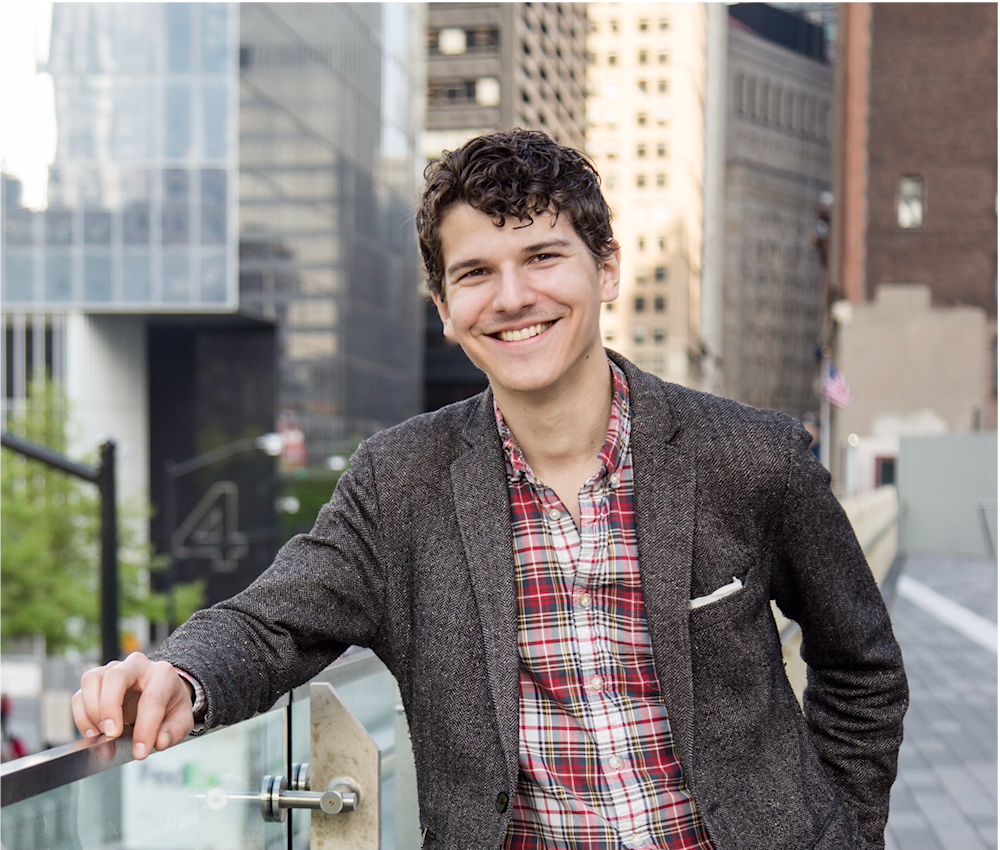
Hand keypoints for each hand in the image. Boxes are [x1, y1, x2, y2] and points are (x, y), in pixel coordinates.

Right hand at [71, 652, 195, 760]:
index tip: (140, 752)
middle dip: (110, 707)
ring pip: (92, 679)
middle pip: (116, 676)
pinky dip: (81, 716)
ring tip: (101, 734)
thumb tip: (159, 741)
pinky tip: (92, 733)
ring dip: (92, 710)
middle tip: (112, 734)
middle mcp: (137, 666)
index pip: (152, 698)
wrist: (161, 691)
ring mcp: (113, 670)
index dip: (145, 728)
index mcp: (163, 674)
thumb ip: (174, 731)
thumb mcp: (182, 718)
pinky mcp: (96, 682)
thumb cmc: (169, 703)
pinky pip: (79, 695)